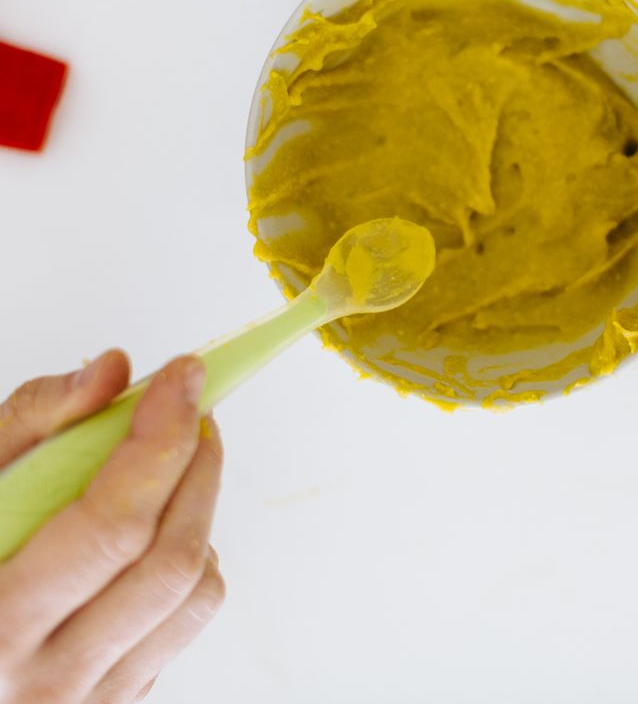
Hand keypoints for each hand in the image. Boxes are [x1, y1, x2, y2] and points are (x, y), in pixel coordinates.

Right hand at [0, 351, 224, 703]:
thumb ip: (31, 422)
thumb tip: (114, 371)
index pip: (114, 524)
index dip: (161, 438)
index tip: (184, 377)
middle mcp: (45, 680)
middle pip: (171, 557)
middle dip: (197, 465)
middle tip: (191, 410)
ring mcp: (88, 701)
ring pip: (194, 591)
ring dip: (200, 510)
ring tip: (176, 464)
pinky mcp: (118, 702)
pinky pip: (186, 621)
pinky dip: (190, 559)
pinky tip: (153, 530)